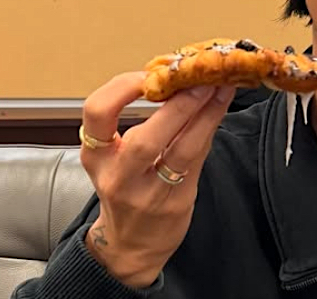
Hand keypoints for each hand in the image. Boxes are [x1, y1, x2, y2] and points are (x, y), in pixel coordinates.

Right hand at [77, 73, 234, 287]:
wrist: (131, 243)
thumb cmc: (126, 189)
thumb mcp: (117, 156)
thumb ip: (139, 119)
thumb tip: (176, 77)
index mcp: (96, 155)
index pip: (97, 112)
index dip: (124, 88)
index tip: (151, 74)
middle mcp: (117, 176)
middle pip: (145, 139)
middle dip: (177, 105)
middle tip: (198, 78)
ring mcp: (148, 194)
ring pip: (180, 150)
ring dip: (205, 114)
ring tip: (220, 87)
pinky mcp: (176, 202)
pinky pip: (197, 160)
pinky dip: (209, 129)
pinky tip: (218, 109)